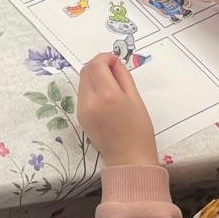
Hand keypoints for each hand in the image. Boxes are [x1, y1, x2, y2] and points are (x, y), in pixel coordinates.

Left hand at [77, 53, 157, 167]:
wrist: (128, 159)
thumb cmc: (139, 130)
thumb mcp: (136, 99)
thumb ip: (123, 77)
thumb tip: (114, 63)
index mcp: (107, 95)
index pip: (96, 65)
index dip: (105, 58)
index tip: (115, 61)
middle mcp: (90, 101)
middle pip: (86, 71)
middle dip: (98, 65)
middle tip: (113, 69)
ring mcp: (82, 109)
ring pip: (82, 82)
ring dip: (94, 76)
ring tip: (110, 84)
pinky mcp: (80, 117)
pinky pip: (82, 95)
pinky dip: (91, 89)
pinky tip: (104, 96)